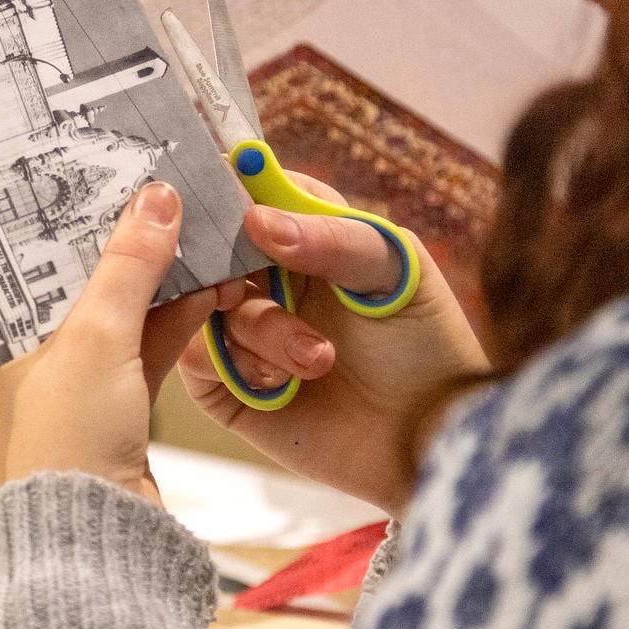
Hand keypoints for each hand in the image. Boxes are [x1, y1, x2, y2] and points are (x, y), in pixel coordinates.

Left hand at [0, 182, 243, 504]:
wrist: (98, 543)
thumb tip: (156, 199)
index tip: (95, 165)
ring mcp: (69, 382)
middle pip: (73, 278)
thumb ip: (127, 267)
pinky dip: (171, 316)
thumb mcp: (96, 340)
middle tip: (154, 184)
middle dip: (119, 237)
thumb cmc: (65, 445)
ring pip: (115, 310)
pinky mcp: (111, 406)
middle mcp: (21, 355)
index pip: (21, 256)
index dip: (60, 210)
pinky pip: (142, 344)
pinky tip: (204, 281)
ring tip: (193, 225)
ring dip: (156, 274)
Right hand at [177, 174, 488, 515]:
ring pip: (208, 304)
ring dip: (264, 329)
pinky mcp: (230, 385)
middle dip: (229, 261)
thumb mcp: (397, 272)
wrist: (430, 444)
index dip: (229, 184)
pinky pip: (198, 355)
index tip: (225, 192)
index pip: (251, 190)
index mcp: (307, 234)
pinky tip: (284, 384)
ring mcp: (247, 330)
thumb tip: (258, 219)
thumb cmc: (428, 348)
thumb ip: (333, 236)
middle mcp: (268, 276)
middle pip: (211, 244)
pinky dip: (238, 364)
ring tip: (320, 359)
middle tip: (246, 281)